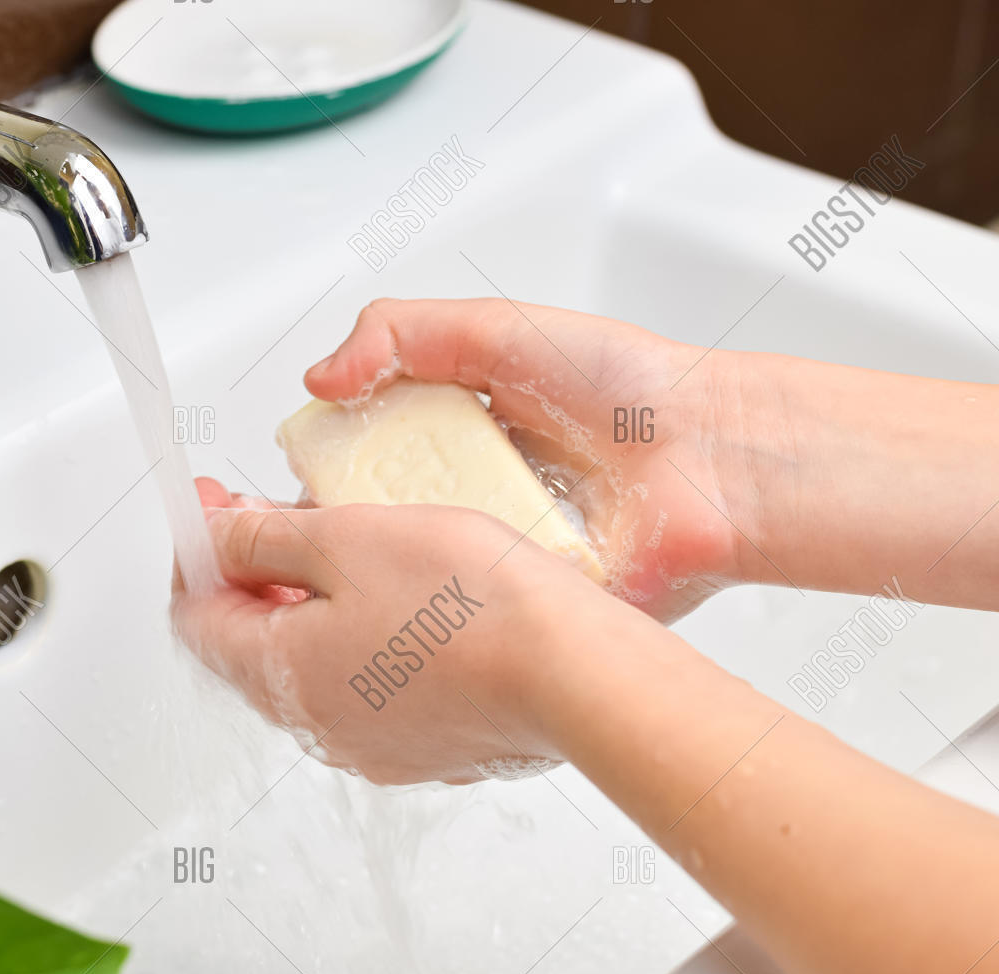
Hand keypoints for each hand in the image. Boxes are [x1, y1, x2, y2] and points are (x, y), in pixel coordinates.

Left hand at [172, 482, 651, 785]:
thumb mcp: (346, 540)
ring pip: (311, 662)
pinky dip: (363, 634)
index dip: (197, 551)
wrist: (575, 675)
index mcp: (279, 676)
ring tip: (346, 540)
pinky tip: (399, 592)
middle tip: (275, 511)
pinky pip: (368, 684)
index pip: (194, 615)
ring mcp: (372, 744)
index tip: (211, 506)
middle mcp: (316, 726)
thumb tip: (213, 537)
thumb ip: (265, 539)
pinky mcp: (425, 745)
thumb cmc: (471, 607)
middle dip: (253, 571)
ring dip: (310, 600)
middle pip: (250, 641)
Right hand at [305, 298, 773, 620]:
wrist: (712, 459)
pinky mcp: (525, 606)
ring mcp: (495, 556)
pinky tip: (413, 615)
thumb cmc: (627, 387)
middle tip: (297, 551)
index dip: (319, 476)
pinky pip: (471, 620)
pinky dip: (441, 619)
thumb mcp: (497, 328)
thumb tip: (321, 378)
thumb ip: (400, 332)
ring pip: (414, 581)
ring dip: (381, 583)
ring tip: (340, 587)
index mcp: (453, 436)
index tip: (286, 486)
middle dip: (335, 541)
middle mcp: (468, 499)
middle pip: (375, 528)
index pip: (360, 462)